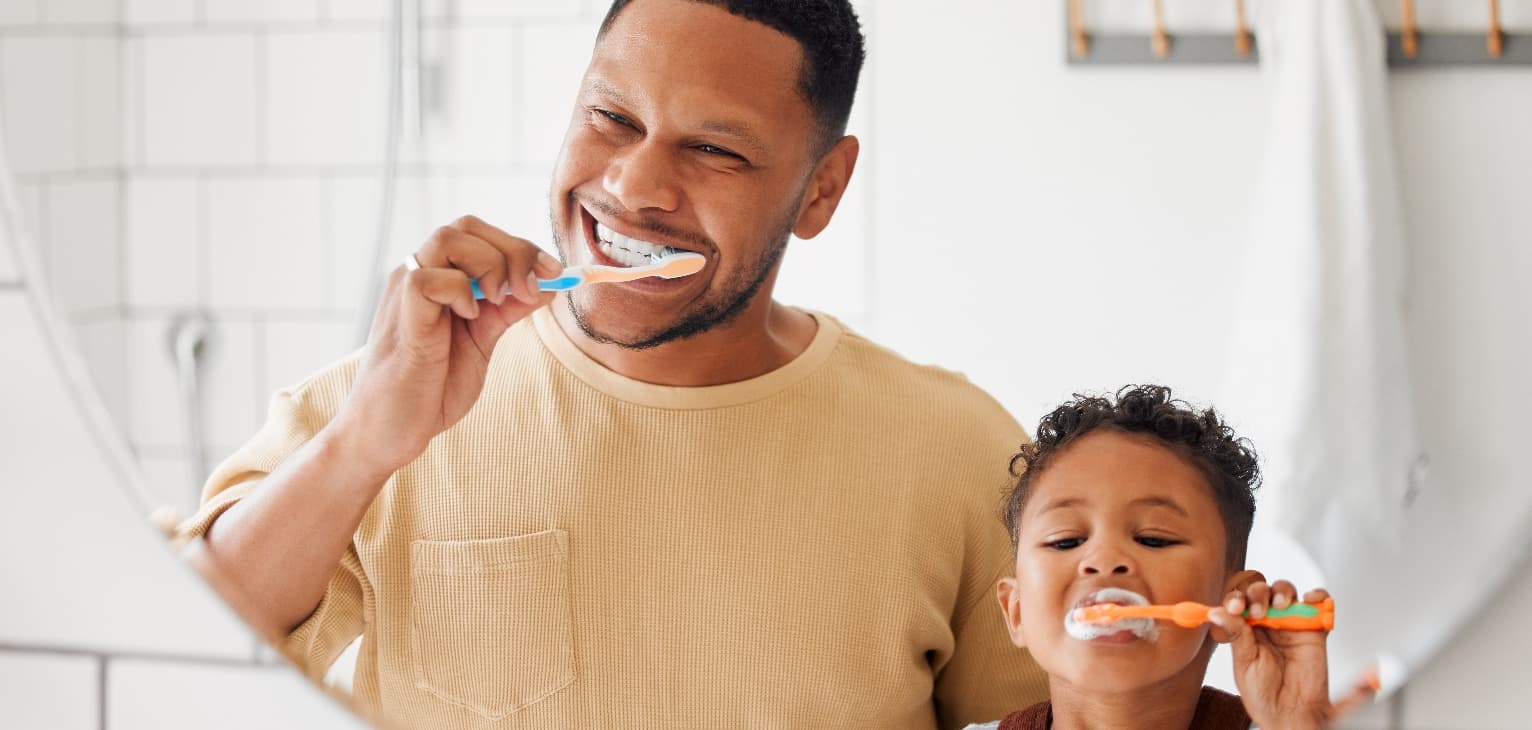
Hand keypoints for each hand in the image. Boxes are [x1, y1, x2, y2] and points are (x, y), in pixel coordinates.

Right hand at [331, 215, 560, 476]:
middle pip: (466, 227)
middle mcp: (418, 276)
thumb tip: (547, 283)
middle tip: (531, 288)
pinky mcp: (401, 319)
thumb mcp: (481, 342)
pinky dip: (459, 291)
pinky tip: (470, 319)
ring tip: (500, 302)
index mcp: (438, 278)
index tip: (554, 272)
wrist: (389, 433)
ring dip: (490, 264)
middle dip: (513, 250)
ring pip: (446, 239)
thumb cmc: (430, 388)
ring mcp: (405, 294)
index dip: (522, 246)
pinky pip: (426, 279)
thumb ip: (507, 310)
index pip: (479, 235)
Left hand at [1209, 581, 1330, 729]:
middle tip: (1258, 611)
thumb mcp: (1244, 664)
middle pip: (1260, 591)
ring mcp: (1290, 624)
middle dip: (1257, 594)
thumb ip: (1236, 634)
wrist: (1292, 714)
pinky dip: (1316, 595)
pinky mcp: (1313, 629)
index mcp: (1244, 629)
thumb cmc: (1264, 695)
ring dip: (1282, 591)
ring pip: (1285, 592)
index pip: (1238, 602)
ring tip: (1280, 606)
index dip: (1236, 599)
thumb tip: (1216, 612)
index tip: (1236, 607)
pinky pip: (1318, 604)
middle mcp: (1266, 623)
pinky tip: (1308, 600)